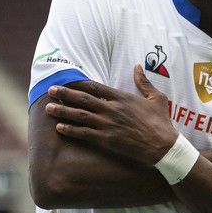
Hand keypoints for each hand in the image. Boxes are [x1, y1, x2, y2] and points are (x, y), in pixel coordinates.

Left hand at [45, 65, 178, 163]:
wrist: (163, 147)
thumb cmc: (161, 122)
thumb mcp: (156, 98)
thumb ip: (143, 82)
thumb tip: (137, 65)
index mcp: (122, 97)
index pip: (95, 87)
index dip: (78, 83)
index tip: (66, 80)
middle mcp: (112, 109)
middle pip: (83, 99)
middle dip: (64, 94)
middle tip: (50, 90)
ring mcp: (108, 125)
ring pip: (80, 116)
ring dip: (62, 111)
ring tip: (48, 108)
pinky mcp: (107, 140)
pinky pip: (84, 133)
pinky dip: (70, 130)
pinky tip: (59, 127)